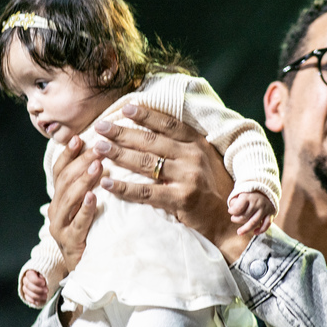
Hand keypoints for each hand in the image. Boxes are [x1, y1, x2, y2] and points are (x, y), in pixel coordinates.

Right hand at [21, 270, 49, 307]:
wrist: (52, 278)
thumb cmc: (51, 273)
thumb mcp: (50, 271)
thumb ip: (46, 274)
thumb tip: (43, 279)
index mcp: (31, 270)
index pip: (30, 275)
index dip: (36, 281)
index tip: (44, 283)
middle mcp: (26, 278)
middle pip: (28, 284)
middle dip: (38, 289)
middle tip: (47, 291)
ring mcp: (26, 286)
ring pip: (26, 291)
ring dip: (36, 296)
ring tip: (45, 296)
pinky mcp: (27, 293)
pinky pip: (26, 297)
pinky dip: (32, 300)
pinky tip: (38, 302)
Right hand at [47, 134, 102, 270]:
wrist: (87, 268)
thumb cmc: (91, 232)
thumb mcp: (87, 205)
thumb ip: (89, 184)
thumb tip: (101, 155)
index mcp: (58, 198)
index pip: (59, 171)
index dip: (68, 154)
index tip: (79, 139)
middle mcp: (55, 210)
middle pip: (64, 181)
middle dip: (81, 163)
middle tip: (98, 149)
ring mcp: (60, 227)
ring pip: (68, 199)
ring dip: (83, 181)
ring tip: (97, 167)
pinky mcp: (70, 242)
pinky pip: (77, 224)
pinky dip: (85, 209)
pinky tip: (93, 197)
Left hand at [90, 104, 251, 262]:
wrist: (228, 219)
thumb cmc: (213, 188)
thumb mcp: (205, 159)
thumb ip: (184, 146)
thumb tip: (155, 131)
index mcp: (198, 143)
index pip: (168, 124)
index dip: (146, 115)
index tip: (126, 108)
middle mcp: (192, 156)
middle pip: (151, 140)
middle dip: (122, 132)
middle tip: (100, 127)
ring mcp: (187, 177)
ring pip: (145, 163)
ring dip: (118, 154)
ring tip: (98, 148)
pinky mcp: (180, 199)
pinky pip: (145, 192)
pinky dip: (123, 187)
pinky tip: (107, 183)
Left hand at [228, 191, 273, 236]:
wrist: (266, 191)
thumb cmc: (249, 195)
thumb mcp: (240, 194)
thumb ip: (234, 202)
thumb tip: (232, 211)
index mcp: (249, 196)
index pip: (238, 208)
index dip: (231, 211)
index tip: (230, 211)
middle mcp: (258, 202)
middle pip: (244, 217)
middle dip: (236, 220)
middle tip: (233, 218)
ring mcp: (265, 208)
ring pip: (254, 223)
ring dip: (245, 229)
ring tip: (239, 232)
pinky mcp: (271, 213)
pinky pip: (266, 224)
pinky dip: (261, 230)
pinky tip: (255, 232)